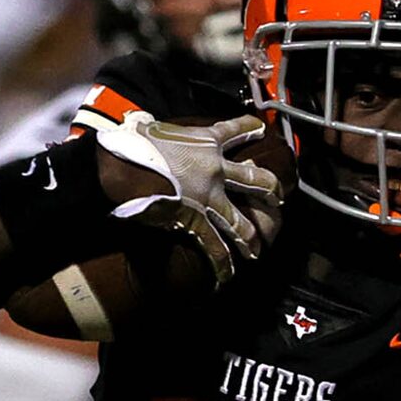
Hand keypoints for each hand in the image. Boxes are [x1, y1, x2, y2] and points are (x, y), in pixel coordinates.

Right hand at [93, 113, 283, 285]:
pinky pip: (215, 247)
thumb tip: (141, 124)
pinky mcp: (197, 221)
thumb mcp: (148, 127)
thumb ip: (154, 128)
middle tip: (278, 197)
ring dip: (251, 237)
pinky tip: (227, 276)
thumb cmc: (130, 142)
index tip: (259, 129)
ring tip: (257, 248)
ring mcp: (209, 198)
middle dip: (271, 189)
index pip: (232, 131)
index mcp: (204, 142)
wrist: (122, 165)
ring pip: (241, 222)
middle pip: (256, 180)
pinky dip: (221, 263)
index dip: (247, 128)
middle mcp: (215, 171)